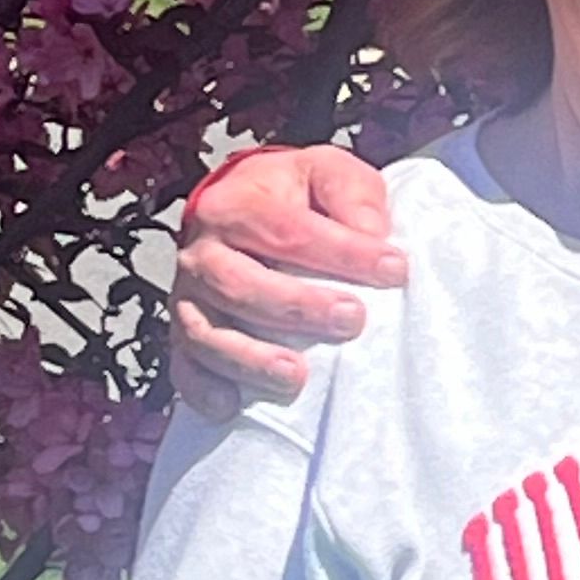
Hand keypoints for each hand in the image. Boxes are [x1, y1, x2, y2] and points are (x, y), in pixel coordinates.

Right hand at [173, 142, 405, 417]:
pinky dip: (205, 389)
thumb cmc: (295, 196)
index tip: (394, 270)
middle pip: (239, 284)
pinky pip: (185, 367)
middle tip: (352, 320)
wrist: (243, 205)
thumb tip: (374, 236)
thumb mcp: (328, 173)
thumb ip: (353, 195)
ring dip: (251, 358)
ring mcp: (189, 297)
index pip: (287, 231)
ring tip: (295, 377)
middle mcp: (203, 251)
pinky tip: (231, 406)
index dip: (342, 252)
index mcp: (237, 205)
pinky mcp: (184, 335)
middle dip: (297, 307)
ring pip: (207, 332)